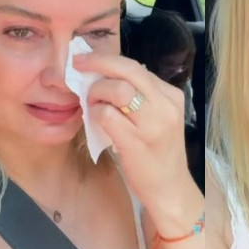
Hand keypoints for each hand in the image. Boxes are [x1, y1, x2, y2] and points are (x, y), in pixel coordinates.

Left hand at [74, 52, 198, 234]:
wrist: (169, 188)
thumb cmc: (157, 151)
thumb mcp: (157, 117)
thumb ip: (139, 95)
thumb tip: (103, 74)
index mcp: (171, 95)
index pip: (136, 66)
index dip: (107, 60)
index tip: (86, 59)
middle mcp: (165, 106)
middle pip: (128, 70)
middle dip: (97, 63)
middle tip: (78, 65)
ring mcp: (153, 124)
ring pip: (116, 89)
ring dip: (96, 92)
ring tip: (92, 103)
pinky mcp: (136, 142)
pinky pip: (106, 115)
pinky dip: (94, 113)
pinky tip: (95, 120)